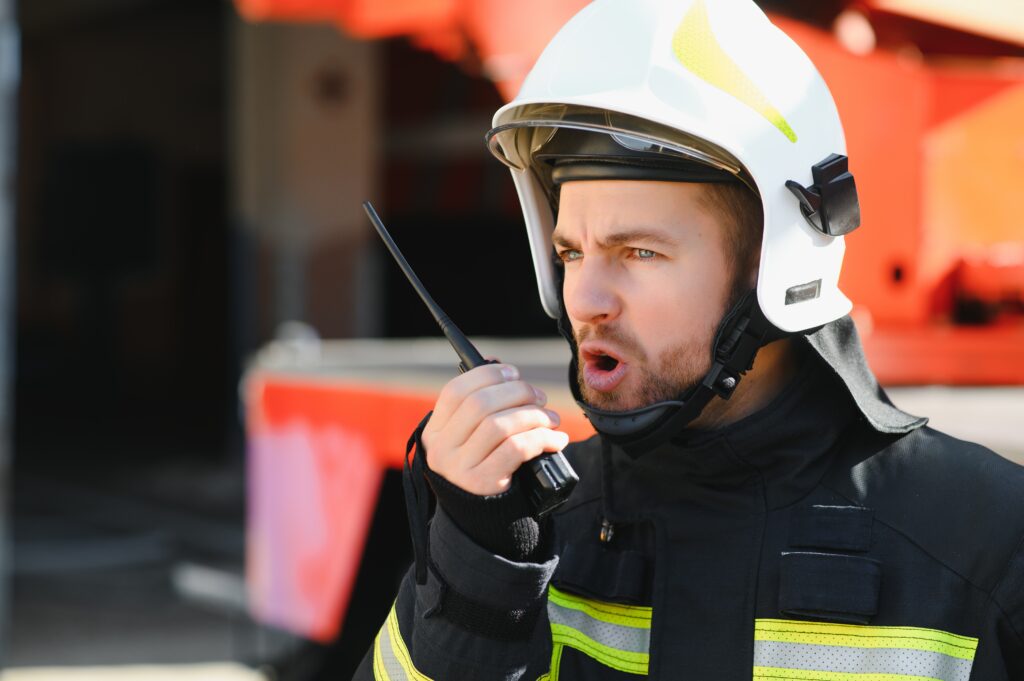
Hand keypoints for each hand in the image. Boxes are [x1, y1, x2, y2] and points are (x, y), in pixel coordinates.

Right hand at [421, 363, 568, 495]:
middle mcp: (441, 449)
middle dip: (517, 393)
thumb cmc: (484, 470)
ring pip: (499, 425)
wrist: (484, 522)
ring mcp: (459, 468)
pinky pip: (516, 449)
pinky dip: (541, 439)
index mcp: (435, 432)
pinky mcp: (483, 483)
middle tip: (540, 397)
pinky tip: (555, 440)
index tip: (513, 373)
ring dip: (533, 416)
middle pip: (480, 403)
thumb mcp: (470, 441)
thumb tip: (505, 371)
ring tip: (551, 419)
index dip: (487, 375)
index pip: (456, 391)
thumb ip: (480, 411)